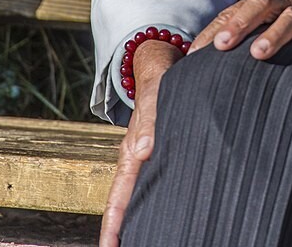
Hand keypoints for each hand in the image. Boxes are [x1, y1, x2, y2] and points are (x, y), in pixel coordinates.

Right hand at [99, 41, 179, 246]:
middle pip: (129, 204)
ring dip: (148, 216)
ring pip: (147, 194)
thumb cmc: (159, 78)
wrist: (166, 62)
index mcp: (130, 152)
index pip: (117, 199)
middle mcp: (139, 159)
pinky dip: (165, 197)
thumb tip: (143, 152)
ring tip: (159, 238)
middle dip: (129, 230)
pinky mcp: (165, 150)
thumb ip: (149, 121)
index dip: (112, 227)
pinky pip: (162, 180)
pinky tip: (179, 209)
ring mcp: (151, 156)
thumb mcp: (155, 95)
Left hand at [188, 0, 291, 73]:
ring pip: (291, 16)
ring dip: (274, 34)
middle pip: (260, 6)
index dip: (214, 32)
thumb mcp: (284, 13)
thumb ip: (259, 30)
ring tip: (258, 54)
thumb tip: (220, 62)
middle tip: (219, 45)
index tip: (192, 57)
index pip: (236, 12)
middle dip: (239, 24)